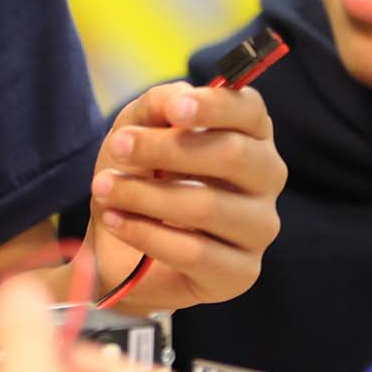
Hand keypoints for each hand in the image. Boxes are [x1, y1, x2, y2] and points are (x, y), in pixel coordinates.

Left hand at [85, 82, 285, 309]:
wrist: (119, 246)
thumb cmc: (140, 176)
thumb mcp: (137, 129)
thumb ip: (158, 106)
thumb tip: (179, 98)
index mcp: (250, 135)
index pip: (251, 111)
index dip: (215, 106)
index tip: (174, 110)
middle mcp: (266, 178)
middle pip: (233, 154)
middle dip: (167, 149)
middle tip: (119, 146)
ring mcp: (259, 228)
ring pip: (208, 205)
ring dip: (145, 194)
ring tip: (105, 188)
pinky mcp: (240, 274)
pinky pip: (195, 252)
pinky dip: (147, 233)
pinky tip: (116, 221)